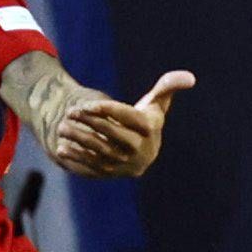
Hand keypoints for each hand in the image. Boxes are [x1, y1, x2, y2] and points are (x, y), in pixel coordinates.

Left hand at [50, 71, 194, 178]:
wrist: (141, 155)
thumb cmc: (146, 121)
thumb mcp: (157, 104)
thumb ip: (167, 86)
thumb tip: (190, 77)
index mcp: (149, 128)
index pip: (128, 118)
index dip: (108, 110)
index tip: (87, 104)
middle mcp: (139, 148)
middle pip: (112, 134)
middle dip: (90, 122)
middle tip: (70, 112)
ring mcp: (125, 163)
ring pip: (100, 151)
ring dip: (79, 139)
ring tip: (61, 127)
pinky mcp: (111, 173)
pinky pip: (92, 166)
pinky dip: (76, 158)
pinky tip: (61, 147)